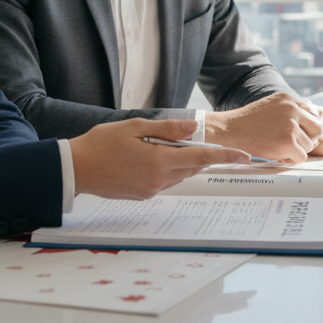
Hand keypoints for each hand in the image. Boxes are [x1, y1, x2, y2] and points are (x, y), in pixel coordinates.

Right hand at [69, 118, 248, 200]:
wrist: (76, 169)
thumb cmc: (102, 143)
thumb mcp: (135, 127)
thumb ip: (168, 129)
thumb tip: (194, 129)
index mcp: (159, 161)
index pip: (202, 157)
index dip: (226, 156)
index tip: (245, 156)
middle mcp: (159, 180)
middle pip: (193, 166)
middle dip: (199, 154)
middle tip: (191, 139)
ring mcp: (151, 190)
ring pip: (180, 175)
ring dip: (181, 161)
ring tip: (160, 145)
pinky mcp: (143, 195)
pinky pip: (166, 181)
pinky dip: (167, 169)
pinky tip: (150, 157)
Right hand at [202, 92, 322, 162]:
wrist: (230, 129)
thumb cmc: (248, 121)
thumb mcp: (271, 106)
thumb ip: (289, 110)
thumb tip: (310, 121)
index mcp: (289, 99)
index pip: (312, 114)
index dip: (306, 127)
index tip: (299, 134)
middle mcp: (292, 109)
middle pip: (317, 128)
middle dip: (308, 139)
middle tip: (295, 145)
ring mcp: (291, 126)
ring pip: (309, 145)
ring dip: (297, 150)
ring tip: (281, 149)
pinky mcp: (288, 142)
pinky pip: (301, 157)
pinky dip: (291, 159)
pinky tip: (279, 155)